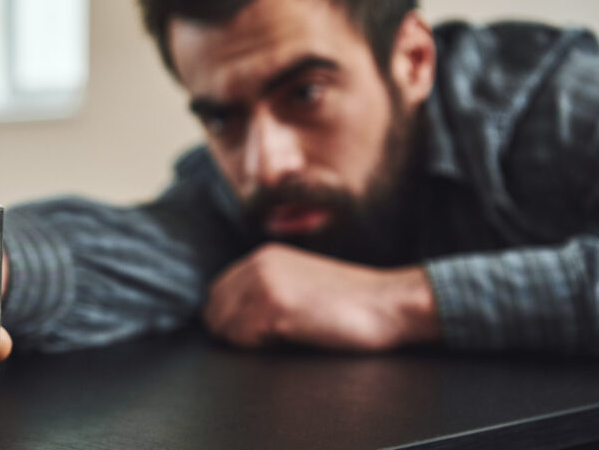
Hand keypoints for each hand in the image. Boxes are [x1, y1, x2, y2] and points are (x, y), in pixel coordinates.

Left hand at [203, 243, 439, 350]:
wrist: (389, 303)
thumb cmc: (351, 302)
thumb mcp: (299, 281)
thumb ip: (265, 288)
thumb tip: (233, 314)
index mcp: (263, 257)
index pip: (217, 292)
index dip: (227, 318)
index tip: (250, 333)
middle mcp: (258, 265)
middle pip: (214, 309)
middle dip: (231, 331)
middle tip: (266, 340)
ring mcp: (265, 284)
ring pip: (224, 325)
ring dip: (245, 340)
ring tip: (281, 338)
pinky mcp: (275, 308)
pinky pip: (241, 338)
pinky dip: (258, 347)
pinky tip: (289, 339)